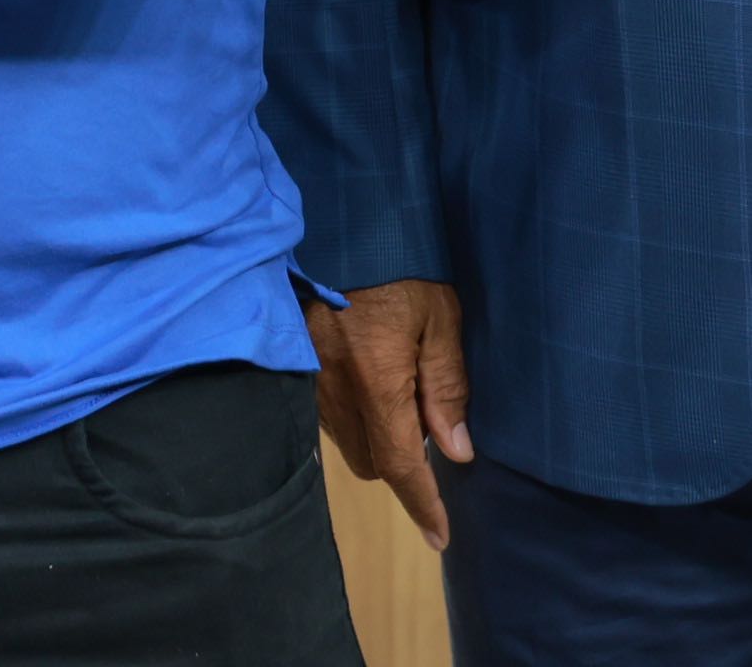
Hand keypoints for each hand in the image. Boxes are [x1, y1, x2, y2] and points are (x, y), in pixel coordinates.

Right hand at [305, 279, 474, 547]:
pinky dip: (352, 412)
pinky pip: (327, 411)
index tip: (440, 536)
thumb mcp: (441, 316)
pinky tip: (369, 376)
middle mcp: (334, 388)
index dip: (422, 503)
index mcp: (375, 381)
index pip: (400, 464)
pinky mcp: (296, 359)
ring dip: (375, 437)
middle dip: (400, 463)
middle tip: (428, 421)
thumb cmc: (400, 263)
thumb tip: (455, 450)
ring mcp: (309, 375)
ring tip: (400, 391)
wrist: (342, 215)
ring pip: (344, 439)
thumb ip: (446, 385)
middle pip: (369, 462)